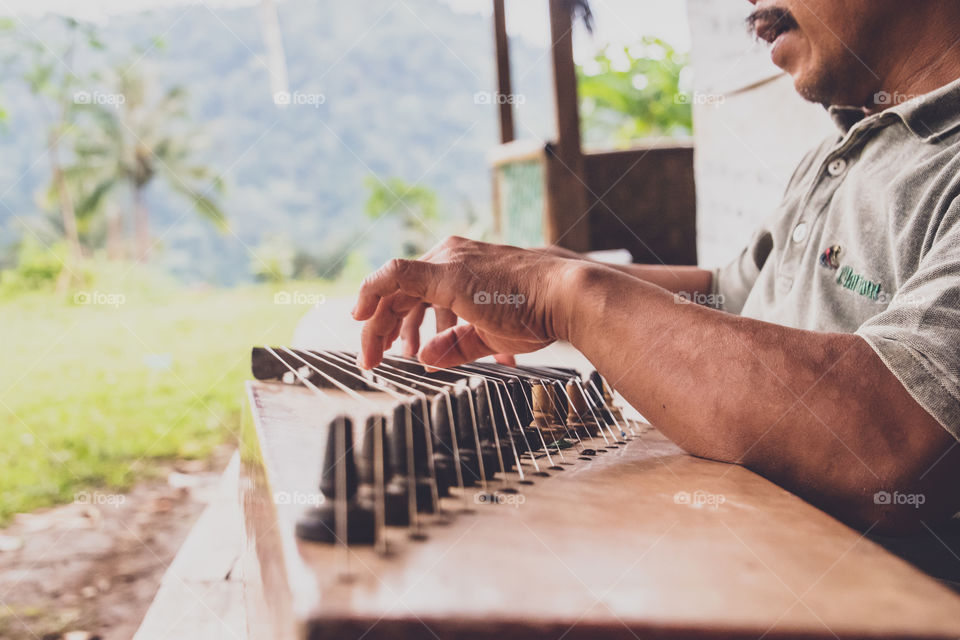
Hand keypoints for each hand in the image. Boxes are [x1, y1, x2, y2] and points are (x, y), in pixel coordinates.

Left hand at [352, 236, 578, 369]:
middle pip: (400, 293)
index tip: (390, 347)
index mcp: (461, 269)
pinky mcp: (445, 273)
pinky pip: (394, 275)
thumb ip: (454, 345)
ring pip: (392, 289)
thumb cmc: (537, 313)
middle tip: (372, 359)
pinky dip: (370, 291)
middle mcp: (450, 258)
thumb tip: (425, 360)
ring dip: (378, 325)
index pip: (415, 293)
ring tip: (375, 357)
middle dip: (383, 328)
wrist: (564, 298)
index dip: (396, 321)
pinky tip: (359, 316)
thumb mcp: (487, 336)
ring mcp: (447, 262)